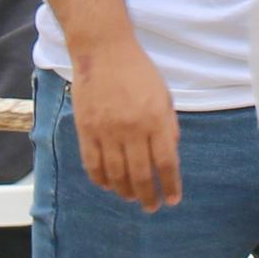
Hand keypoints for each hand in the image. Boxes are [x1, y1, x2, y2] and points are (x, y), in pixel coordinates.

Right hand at [69, 45, 180, 209]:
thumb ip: (168, 127)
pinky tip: (108, 186)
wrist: (104, 51)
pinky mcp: (86, 129)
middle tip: (151, 207)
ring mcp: (107, 130)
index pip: (166, 162)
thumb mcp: (164, 96)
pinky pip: (92, 163)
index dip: (170, 185)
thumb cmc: (138, 71)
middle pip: (141, 174)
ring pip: (116, 173)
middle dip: (148, 196)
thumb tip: (170, 157)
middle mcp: (132, 128)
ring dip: (125, 191)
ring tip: (131, 198)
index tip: (172, 199)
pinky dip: (100, 179)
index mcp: (156, 119)